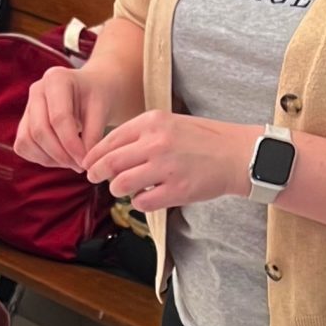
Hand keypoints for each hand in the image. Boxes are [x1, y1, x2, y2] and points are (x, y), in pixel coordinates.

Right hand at [15, 63, 133, 170]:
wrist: (89, 92)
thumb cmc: (97, 98)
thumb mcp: (102, 110)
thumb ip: (94, 134)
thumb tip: (84, 163)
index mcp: (56, 79)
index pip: (58, 118)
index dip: (71, 144)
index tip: (85, 162)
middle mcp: (36, 90)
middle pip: (39, 130)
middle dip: (60, 155)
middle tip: (80, 166)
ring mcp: (26, 107)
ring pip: (27, 141)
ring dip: (49, 159)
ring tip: (72, 162)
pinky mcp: (23, 123)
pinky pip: (23, 147)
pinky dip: (41, 158)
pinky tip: (61, 158)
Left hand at [84, 112, 252, 212]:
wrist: (237, 154)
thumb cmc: (202, 139)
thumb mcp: (169, 123)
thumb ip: (140, 134)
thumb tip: (109, 153)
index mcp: (152, 122)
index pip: (111, 140)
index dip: (95, 155)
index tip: (89, 163)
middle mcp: (157, 143)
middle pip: (111, 163)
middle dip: (97, 173)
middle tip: (94, 178)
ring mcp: (166, 167)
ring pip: (122, 184)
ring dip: (117, 189)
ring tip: (123, 189)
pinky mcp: (177, 190)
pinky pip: (142, 202)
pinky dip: (139, 202)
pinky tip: (147, 197)